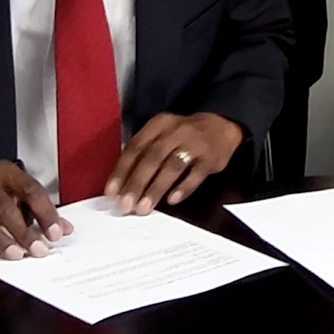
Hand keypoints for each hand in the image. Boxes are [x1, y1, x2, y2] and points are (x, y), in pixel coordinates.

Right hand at [0, 155, 70, 257]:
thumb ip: (37, 204)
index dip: (45, 213)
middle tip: (38, 249)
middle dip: (23, 232)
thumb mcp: (13, 180)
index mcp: (4, 172)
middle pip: (3, 208)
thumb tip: (62, 229)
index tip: (56, 232)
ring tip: (16, 254)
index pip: (29, 191)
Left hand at [107, 111, 245, 212]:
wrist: (222, 124)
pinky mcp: (211, 158)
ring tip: (144, 208)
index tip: (112, 192)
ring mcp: (196, 144)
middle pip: (153, 157)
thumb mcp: (162, 134)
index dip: (122, 170)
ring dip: (156, 188)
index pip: (136, 147)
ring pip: (172, 166)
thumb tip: (122, 185)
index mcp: (159, 124)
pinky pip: (196, 174)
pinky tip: (173, 200)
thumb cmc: (183, 136)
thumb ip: (143, 154)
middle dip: (137, 183)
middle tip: (126, 205)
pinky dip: (184, 187)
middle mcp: (176, 131)